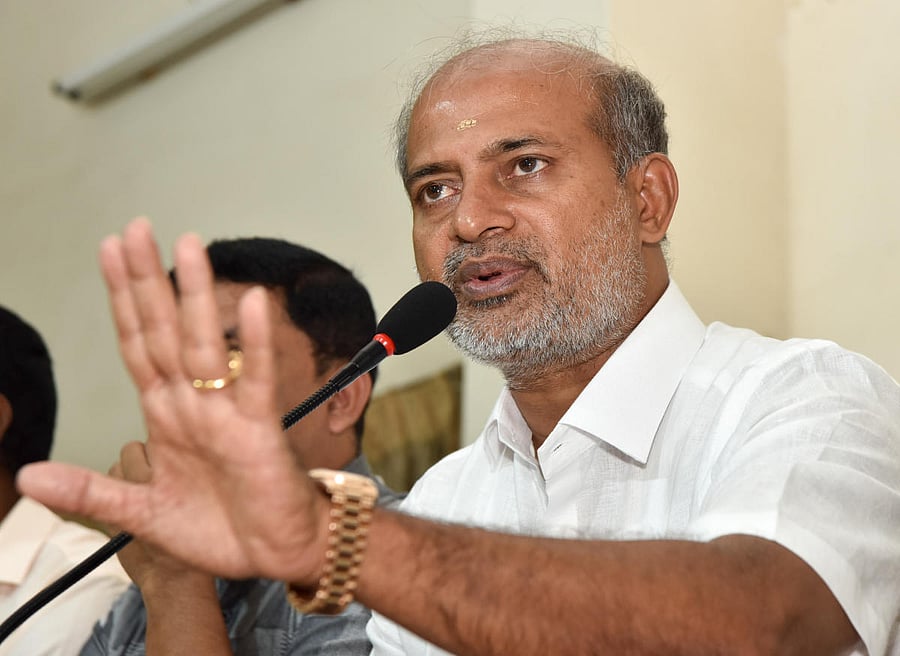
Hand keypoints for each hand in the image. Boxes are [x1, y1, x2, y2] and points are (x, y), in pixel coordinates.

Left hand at [17, 218, 330, 583]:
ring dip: (195, 297)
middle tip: (136, 228)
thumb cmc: (219, 528)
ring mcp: (227, 411)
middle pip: (163, 332)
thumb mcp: (141, 514)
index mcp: (165, 415)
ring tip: (187, 246)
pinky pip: (258, 381)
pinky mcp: (260, 429)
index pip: (136, 346)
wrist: (275, 552)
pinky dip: (256, 344)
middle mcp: (193, 403)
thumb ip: (89, 491)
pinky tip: (252, 304)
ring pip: (205, 344)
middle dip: (147, 282)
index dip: (121, 301)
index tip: (109, 253)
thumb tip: (26, 476)